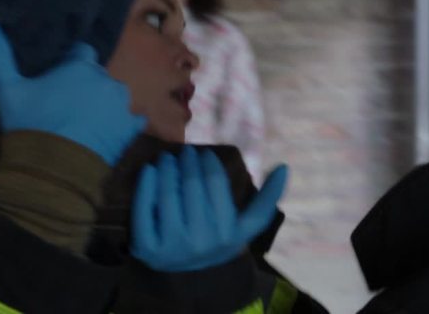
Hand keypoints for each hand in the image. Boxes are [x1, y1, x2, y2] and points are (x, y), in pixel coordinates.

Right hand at [0, 20, 145, 164]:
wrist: (52, 169)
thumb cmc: (29, 124)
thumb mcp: (6, 90)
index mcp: (81, 67)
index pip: (82, 53)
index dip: (71, 63)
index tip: (59, 76)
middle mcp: (107, 81)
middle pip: (99, 76)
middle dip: (87, 85)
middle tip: (69, 103)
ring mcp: (122, 105)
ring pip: (115, 96)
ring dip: (106, 102)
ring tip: (87, 120)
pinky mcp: (129, 128)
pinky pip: (133, 119)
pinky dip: (125, 123)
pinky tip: (112, 130)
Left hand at [131, 146, 287, 271]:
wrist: (193, 275)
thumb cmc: (222, 238)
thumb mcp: (248, 224)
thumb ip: (268, 199)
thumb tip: (285, 167)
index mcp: (227, 232)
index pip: (214, 183)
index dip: (208, 163)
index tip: (205, 154)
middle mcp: (201, 240)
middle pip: (190, 186)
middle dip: (187, 162)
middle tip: (184, 152)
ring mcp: (171, 246)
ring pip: (167, 195)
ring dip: (166, 169)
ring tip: (168, 158)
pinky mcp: (146, 248)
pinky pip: (144, 210)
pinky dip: (145, 186)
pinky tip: (150, 170)